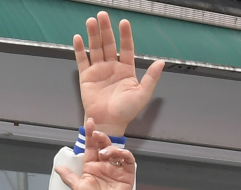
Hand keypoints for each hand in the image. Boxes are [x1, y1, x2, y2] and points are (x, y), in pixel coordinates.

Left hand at [55, 119, 136, 189]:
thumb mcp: (78, 189)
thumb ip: (69, 177)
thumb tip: (58, 168)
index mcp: (91, 168)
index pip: (90, 148)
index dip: (90, 136)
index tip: (89, 124)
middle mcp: (104, 166)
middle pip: (103, 146)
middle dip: (100, 137)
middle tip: (97, 134)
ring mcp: (116, 170)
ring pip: (115, 151)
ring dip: (110, 147)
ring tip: (105, 153)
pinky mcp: (127, 175)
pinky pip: (128, 160)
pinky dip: (124, 154)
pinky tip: (117, 155)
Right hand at [75, 13, 164, 136]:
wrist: (109, 122)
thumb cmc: (126, 111)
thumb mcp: (143, 94)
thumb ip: (152, 77)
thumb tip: (161, 62)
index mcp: (126, 70)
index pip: (126, 48)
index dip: (125, 35)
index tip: (123, 22)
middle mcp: (112, 67)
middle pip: (108, 44)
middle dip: (106, 29)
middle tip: (103, 15)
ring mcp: (99, 70)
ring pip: (95, 48)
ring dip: (93, 34)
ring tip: (91, 21)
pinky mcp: (86, 76)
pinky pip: (83, 59)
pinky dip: (80, 49)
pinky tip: (79, 37)